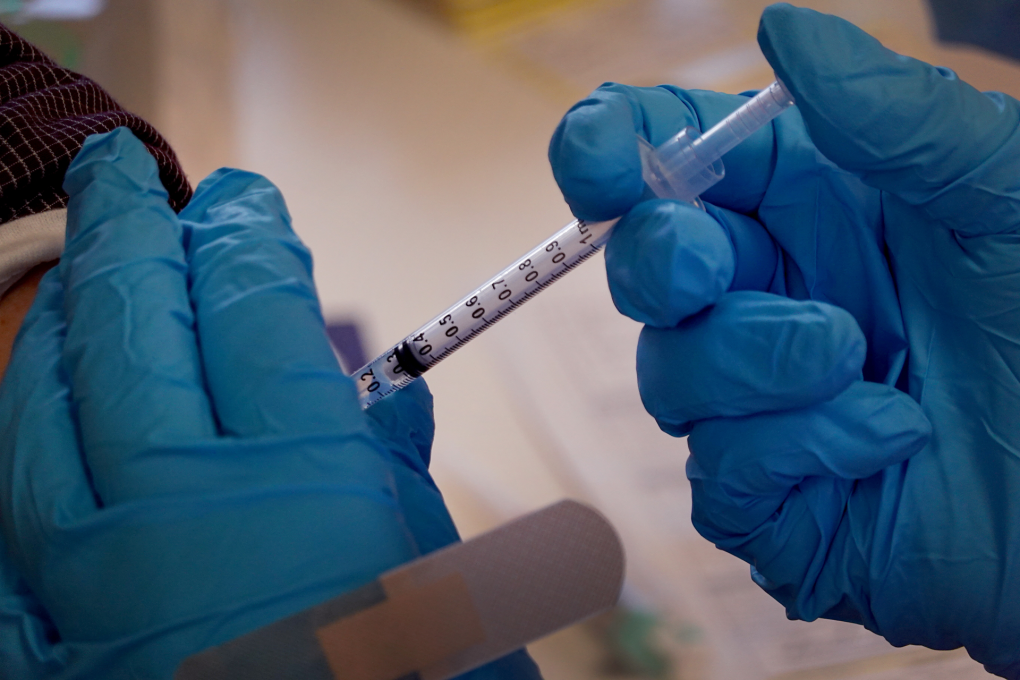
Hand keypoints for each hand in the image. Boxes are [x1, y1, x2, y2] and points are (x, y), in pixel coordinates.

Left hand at [0, 128, 539, 679]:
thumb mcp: (444, 595)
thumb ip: (398, 479)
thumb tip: (383, 402)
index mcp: (301, 493)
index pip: (254, 310)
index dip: (248, 238)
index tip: (245, 201)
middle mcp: (178, 517)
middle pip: (134, 323)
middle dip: (134, 229)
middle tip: (130, 173)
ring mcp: (87, 578)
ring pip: (44, 396)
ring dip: (66, 313)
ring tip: (87, 263)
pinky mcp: (45, 633)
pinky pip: (9, 498)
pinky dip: (23, 422)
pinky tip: (40, 390)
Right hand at [549, 3, 1019, 675]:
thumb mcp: (1006, 202)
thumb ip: (898, 117)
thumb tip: (784, 29)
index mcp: (811, 209)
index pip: (676, 160)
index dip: (612, 148)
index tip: (600, 158)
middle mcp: (770, 296)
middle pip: (642, 263)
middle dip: (654, 258)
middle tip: (702, 264)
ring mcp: (758, 401)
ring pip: (669, 371)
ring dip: (748, 360)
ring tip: (855, 358)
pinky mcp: (764, 495)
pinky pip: (716, 468)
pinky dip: (794, 445)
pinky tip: (886, 436)